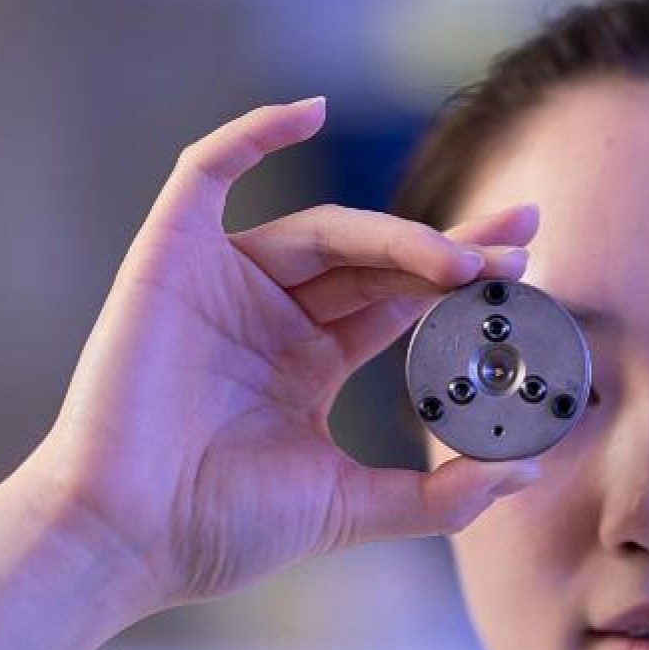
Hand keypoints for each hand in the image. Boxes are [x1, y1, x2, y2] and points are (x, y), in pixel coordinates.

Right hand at [19, 96, 541, 614]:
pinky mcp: (170, 257)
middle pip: (376, 260)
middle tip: (522, 235)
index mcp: (308, 363)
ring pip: (324, 229)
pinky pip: (206, 173)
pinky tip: (310, 110)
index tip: (524, 270)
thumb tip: (523, 469)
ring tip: (462, 259)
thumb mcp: (347, 507)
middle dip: (450, 248)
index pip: (399, 303)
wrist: (123, 539)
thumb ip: (438, 496)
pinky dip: (252, 133)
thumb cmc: (219, 527)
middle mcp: (272, 316)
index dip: (460, 283)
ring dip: (396, 234)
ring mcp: (222, 283)